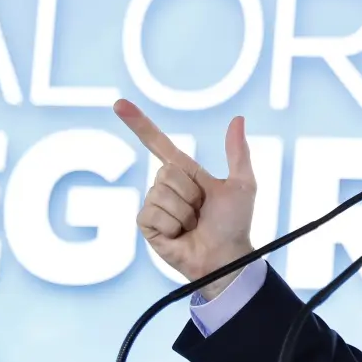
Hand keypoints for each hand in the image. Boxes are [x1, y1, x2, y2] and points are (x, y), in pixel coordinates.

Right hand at [115, 99, 255, 297]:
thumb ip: (237, 153)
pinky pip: (153, 213)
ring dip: (184, 212)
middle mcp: (167, 187)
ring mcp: (155, 206)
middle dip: (190, 192)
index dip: (139, 124)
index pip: (158, 144)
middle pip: (166, 171)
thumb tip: (237, 118)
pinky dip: (172, 224)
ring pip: (161, 193)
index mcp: (186, 173)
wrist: (226, 257)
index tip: (119, 104)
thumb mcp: (242, 184)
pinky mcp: (147, 225)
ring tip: (193, 225)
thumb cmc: (235, 224)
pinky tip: (179, 235)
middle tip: (202, 211)